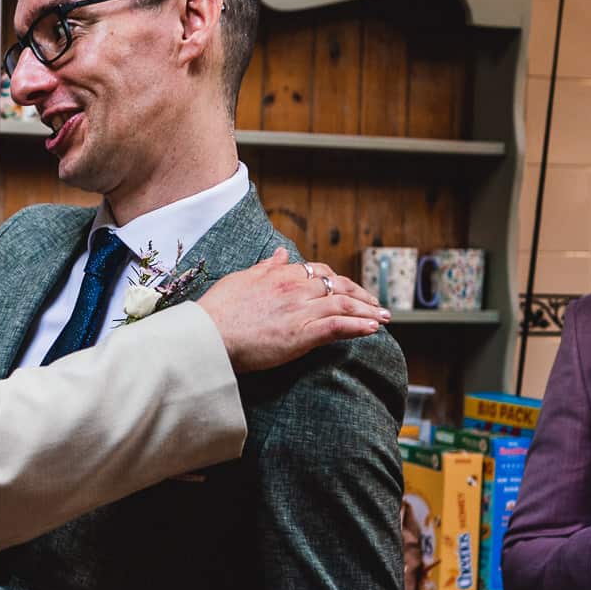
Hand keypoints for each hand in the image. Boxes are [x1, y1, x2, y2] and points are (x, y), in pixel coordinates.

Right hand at [196, 249, 388, 372]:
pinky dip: (358, 325)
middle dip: (361, 295)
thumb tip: (282, 254)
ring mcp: (299, 310)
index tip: (347, 289)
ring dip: (367, 310)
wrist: (206, 335)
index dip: (338, 281)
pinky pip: (338, 325)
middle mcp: (293, 288)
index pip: (318, 272)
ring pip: (343, 304)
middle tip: (375, 305)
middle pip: (338, 286)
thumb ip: (265, 267)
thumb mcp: (241, 279)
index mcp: (279, 274)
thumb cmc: (217, 311)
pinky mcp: (301, 334)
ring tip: (384, 317)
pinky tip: (373, 329)